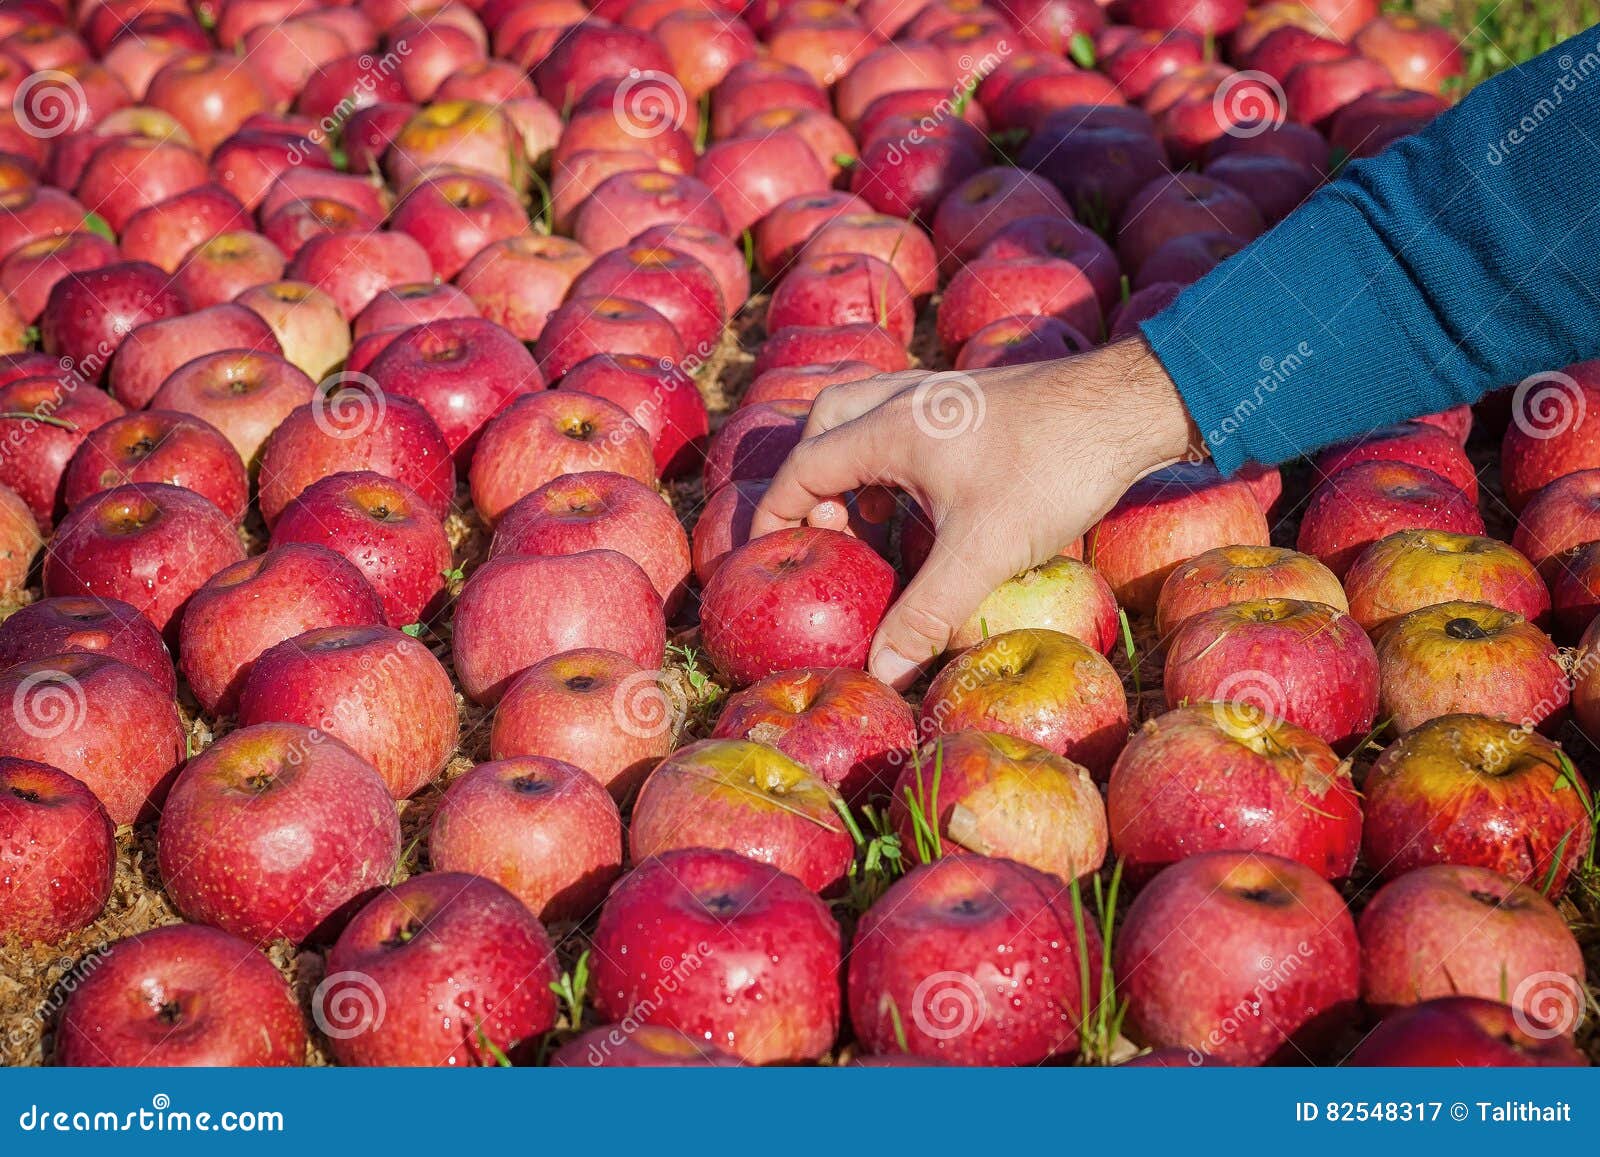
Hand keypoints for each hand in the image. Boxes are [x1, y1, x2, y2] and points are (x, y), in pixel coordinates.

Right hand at [751, 337, 1198, 688]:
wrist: (1126, 405)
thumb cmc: (1051, 470)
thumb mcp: (984, 551)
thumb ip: (926, 612)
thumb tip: (881, 672)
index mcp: (888, 430)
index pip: (802, 469)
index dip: (774, 516)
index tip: (766, 557)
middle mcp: (903, 401)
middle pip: (822, 427)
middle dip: (809, 482)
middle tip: (829, 534)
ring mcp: (939, 395)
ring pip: (862, 417)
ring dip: (850, 467)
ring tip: (874, 524)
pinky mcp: (969, 400)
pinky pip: (901, 421)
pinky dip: (888, 459)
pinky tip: (926, 504)